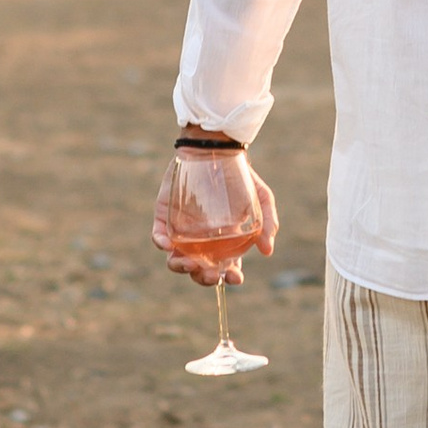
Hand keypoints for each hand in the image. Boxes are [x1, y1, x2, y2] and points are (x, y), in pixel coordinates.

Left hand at [152, 138, 278, 286]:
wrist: (216, 150)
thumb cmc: (240, 176)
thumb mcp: (262, 197)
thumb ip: (268, 223)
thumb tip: (267, 250)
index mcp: (224, 242)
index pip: (224, 268)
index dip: (229, 277)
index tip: (234, 277)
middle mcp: (201, 241)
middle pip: (199, 270)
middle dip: (204, 277)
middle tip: (210, 272)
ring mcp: (182, 231)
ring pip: (176, 260)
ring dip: (181, 267)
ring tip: (189, 263)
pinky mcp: (165, 217)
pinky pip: (159, 237)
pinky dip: (161, 243)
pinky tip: (168, 245)